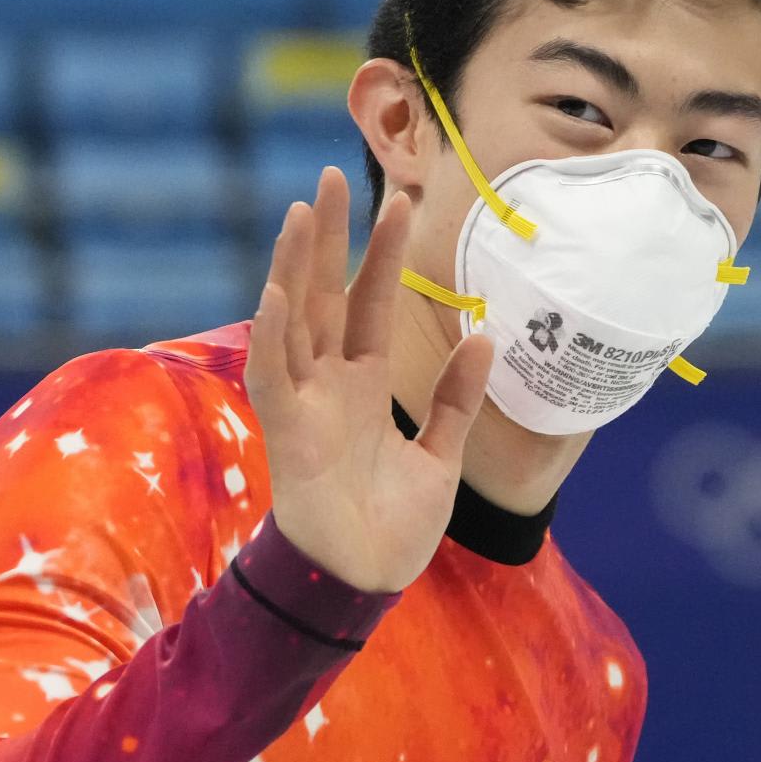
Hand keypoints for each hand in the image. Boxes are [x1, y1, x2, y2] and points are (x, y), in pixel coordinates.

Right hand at [244, 167, 494, 594]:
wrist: (363, 583)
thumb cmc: (392, 528)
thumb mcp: (441, 455)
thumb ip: (457, 399)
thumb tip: (486, 337)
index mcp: (361, 385)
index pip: (370, 303)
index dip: (383, 255)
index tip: (402, 203)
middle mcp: (327, 384)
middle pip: (324, 295)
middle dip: (326, 237)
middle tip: (330, 178)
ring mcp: (304, 404)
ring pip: (294, 320)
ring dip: (293, 266)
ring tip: (299, 211)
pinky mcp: (288, 432)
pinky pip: (274, 375)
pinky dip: (274, 335)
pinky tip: (280, 293)